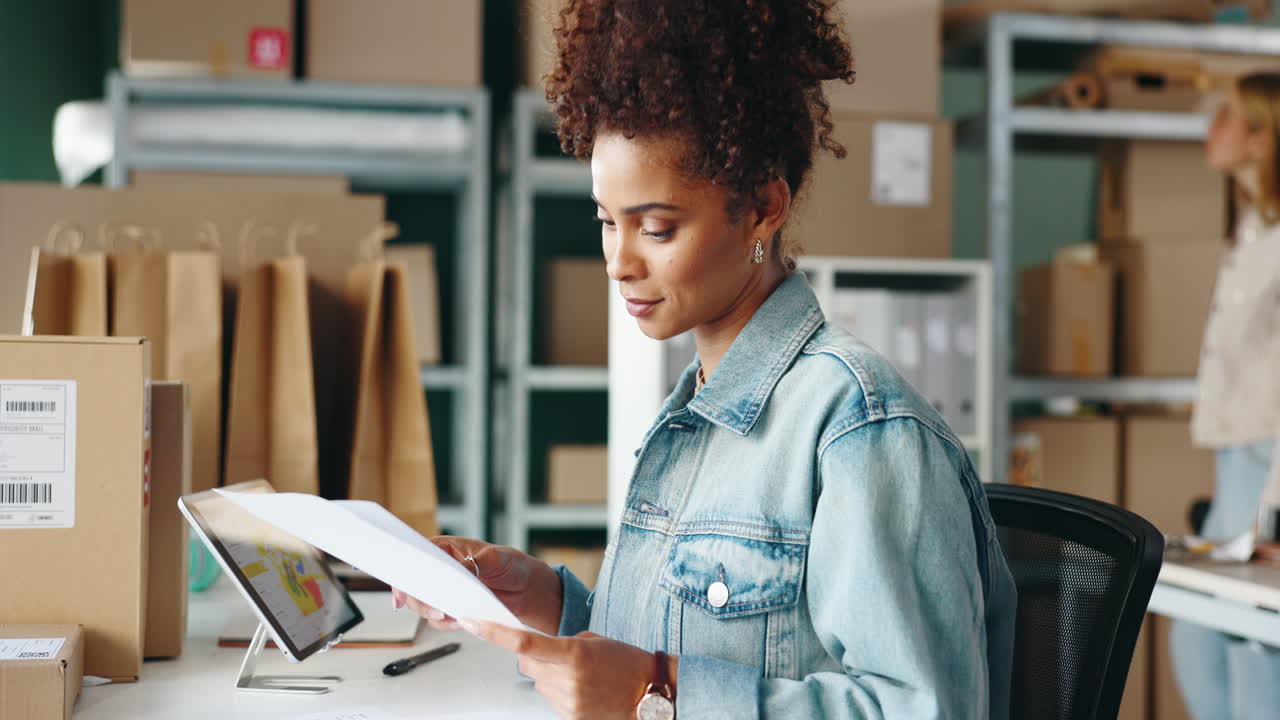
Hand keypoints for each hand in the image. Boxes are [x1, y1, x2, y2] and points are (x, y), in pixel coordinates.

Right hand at [391, 536, 563, 634]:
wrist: (528, 589)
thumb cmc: (512, 565)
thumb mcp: (495, 559)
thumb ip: (474, 563)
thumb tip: (458, 572)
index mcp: (447, 549)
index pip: (417, 556)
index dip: (405, 571)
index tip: (402, 590)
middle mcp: (443, 570)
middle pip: (415, 584)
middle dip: (419, 600)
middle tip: (435, 610)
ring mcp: (447, 590)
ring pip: (424, 604)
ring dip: (432, 614)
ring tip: (450, 616)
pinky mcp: (455, 608)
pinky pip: (440, 619)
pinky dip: (446, 623)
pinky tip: (458, 621)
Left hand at [457, 618, 676, 719]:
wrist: (651, 693)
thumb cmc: (627, 663)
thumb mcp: (594, 641)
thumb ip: (560, 644)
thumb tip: (534, 651)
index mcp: (573, 653)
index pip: (523, 642)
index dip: (493, 632)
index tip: (473, 622)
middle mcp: (566, 679)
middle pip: (526, 662)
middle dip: (535, 655)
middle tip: (562, 655)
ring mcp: (567, 702)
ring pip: (537, 681)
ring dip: (550, 675)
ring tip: (582, 676)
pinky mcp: (569, 718)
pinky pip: (550, 699)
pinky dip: (560, 692)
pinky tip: (584, 690)